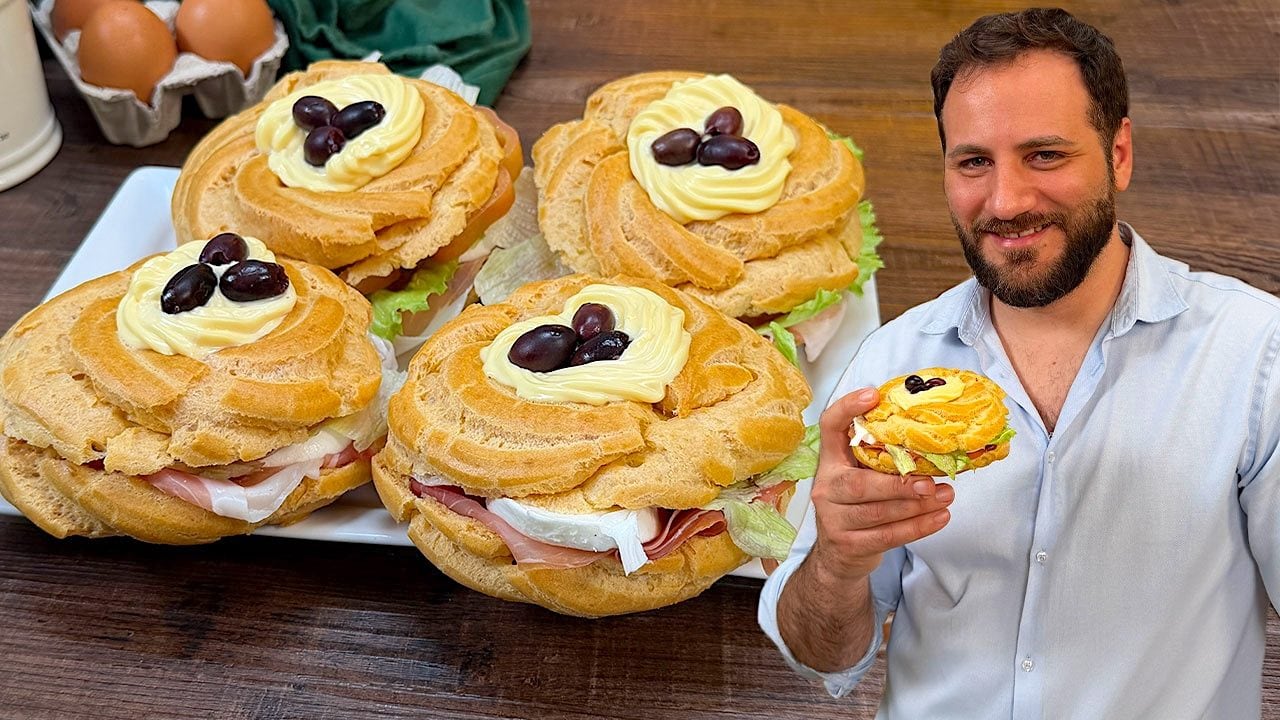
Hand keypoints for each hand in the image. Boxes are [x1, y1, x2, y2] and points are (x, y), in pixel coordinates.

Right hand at [807, 387, 954, 581]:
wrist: (838, 556)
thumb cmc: (858, 507)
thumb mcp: (861, 476)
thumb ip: (880, 458)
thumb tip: (927, 434)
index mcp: (831, 462)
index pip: (829, 428)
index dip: (846, 409)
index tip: (873, 395)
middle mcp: (826, 488)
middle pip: (857, 484)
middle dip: (898, 484)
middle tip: (930, 482)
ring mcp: (834, 519)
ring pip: (877, 512)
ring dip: (915, 506)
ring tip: (945, 496)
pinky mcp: (849, 544)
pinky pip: (887, 536)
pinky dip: (917, 527)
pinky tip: (939, 518)